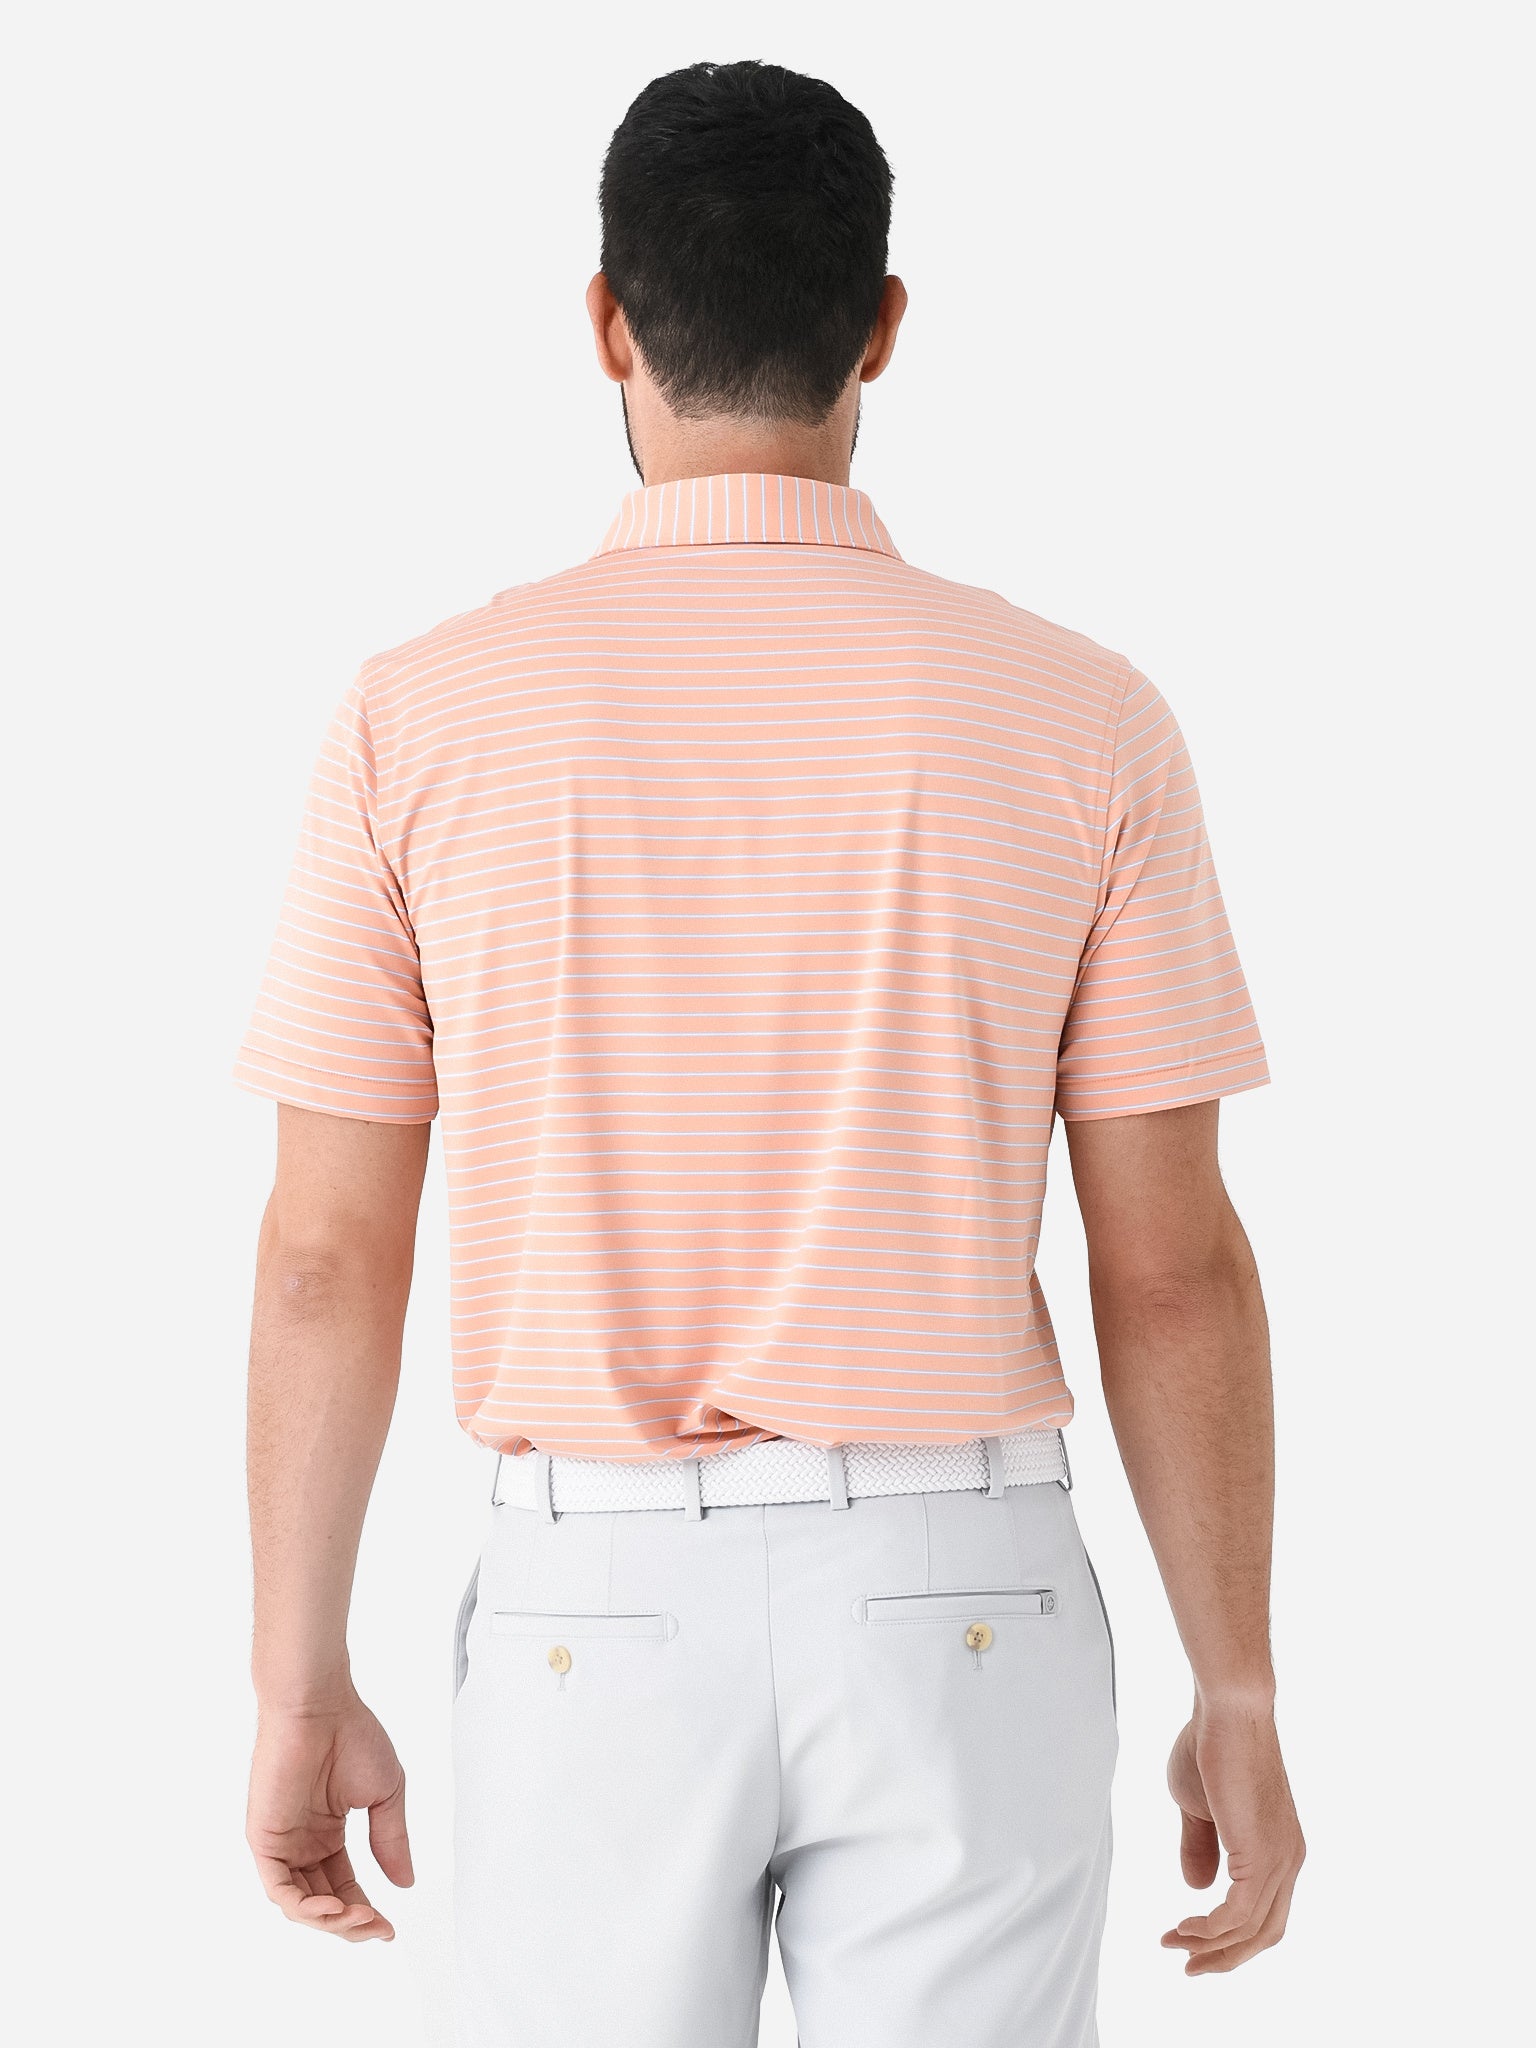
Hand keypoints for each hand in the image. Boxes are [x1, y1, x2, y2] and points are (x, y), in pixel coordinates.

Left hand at [247, 1689, 412, 1941]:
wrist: (320, 1706)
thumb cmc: (352, 1735)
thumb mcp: (386, 1794)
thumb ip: (391, 1840)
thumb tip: (404, 1883)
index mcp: (327, 1832)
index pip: (344, 1886)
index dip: (366, 1912)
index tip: (390, 1928)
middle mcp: (302, 1842)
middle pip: (323, 1902)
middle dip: (351, 1923)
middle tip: (378, 1929)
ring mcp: (282, 1843)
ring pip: (300, 1903)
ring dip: (331, 1920)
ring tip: (360, 1919)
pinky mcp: (264, 1840)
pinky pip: (280, 1888)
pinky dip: (304, 1906)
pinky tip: (332, 1908)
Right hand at [1161, 1697, 1303, 1973]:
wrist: (1227, 1709)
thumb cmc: (1210, 1744)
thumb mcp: (1198, 1806)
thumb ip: (1200, 1847)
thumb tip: (1197, 1890)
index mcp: (1280, 1850)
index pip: (1263, 1914)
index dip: (1227, 1937)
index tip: (1189, 1943)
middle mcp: (1289, 1861)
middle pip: (1263, 1935)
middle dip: (1223, 1957)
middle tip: (1186, 1966)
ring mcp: (1280, 1859)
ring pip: (1250, 1930)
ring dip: (1209, 1946)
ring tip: (1173, 1944)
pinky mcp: (1261, 1854)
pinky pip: (1238, 1914)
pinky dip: (1210, 1930)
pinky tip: (1183, 1926)